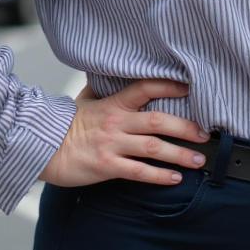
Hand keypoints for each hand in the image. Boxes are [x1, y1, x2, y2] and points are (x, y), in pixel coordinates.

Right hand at [39, 79, 210, 187]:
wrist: (43, 147)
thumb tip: (109, 72)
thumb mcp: (85, 99)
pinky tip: (175, 178)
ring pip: (153, 147)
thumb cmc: (67, 123)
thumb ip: (102, 88)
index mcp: (114, 103)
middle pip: (158, 121)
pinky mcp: (107, 166)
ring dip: (179, 154)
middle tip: (205, 133)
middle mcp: (117, 122)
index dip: (169, 85)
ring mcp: (112, 144)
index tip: (190, 87)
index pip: (145, 87)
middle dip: (186, 127)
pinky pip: (138, 172)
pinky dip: (159, 175)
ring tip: (198, 159)